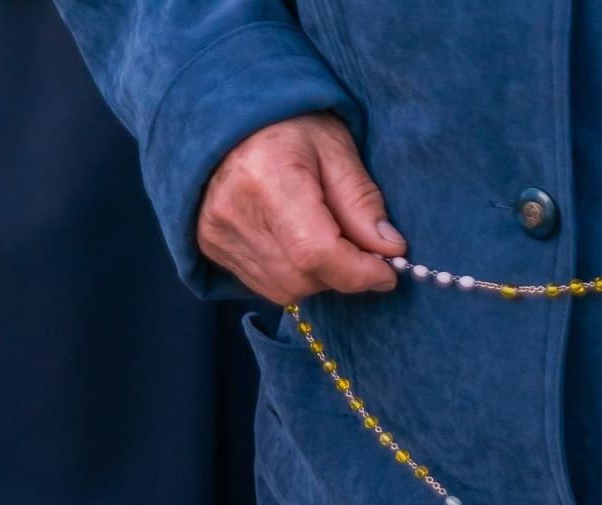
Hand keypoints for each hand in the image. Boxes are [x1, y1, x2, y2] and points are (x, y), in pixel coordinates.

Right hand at [196, 112, 406, 303]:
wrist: (229, 118)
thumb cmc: (289, 124)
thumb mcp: (336, 148)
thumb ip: (362, 201)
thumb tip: (391, 250)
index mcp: (267, 176)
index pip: (315, 251)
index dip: (358, 272)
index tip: (389, 272)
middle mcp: (234, 211)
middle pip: (303, 277)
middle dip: (343, 273)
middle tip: (361, 249)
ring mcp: (217, 233)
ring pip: (286, 289)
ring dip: (320, 277)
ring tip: (326, 237)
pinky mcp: (210, 247)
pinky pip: (266, 286)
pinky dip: (294, 276)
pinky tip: (299, 244)